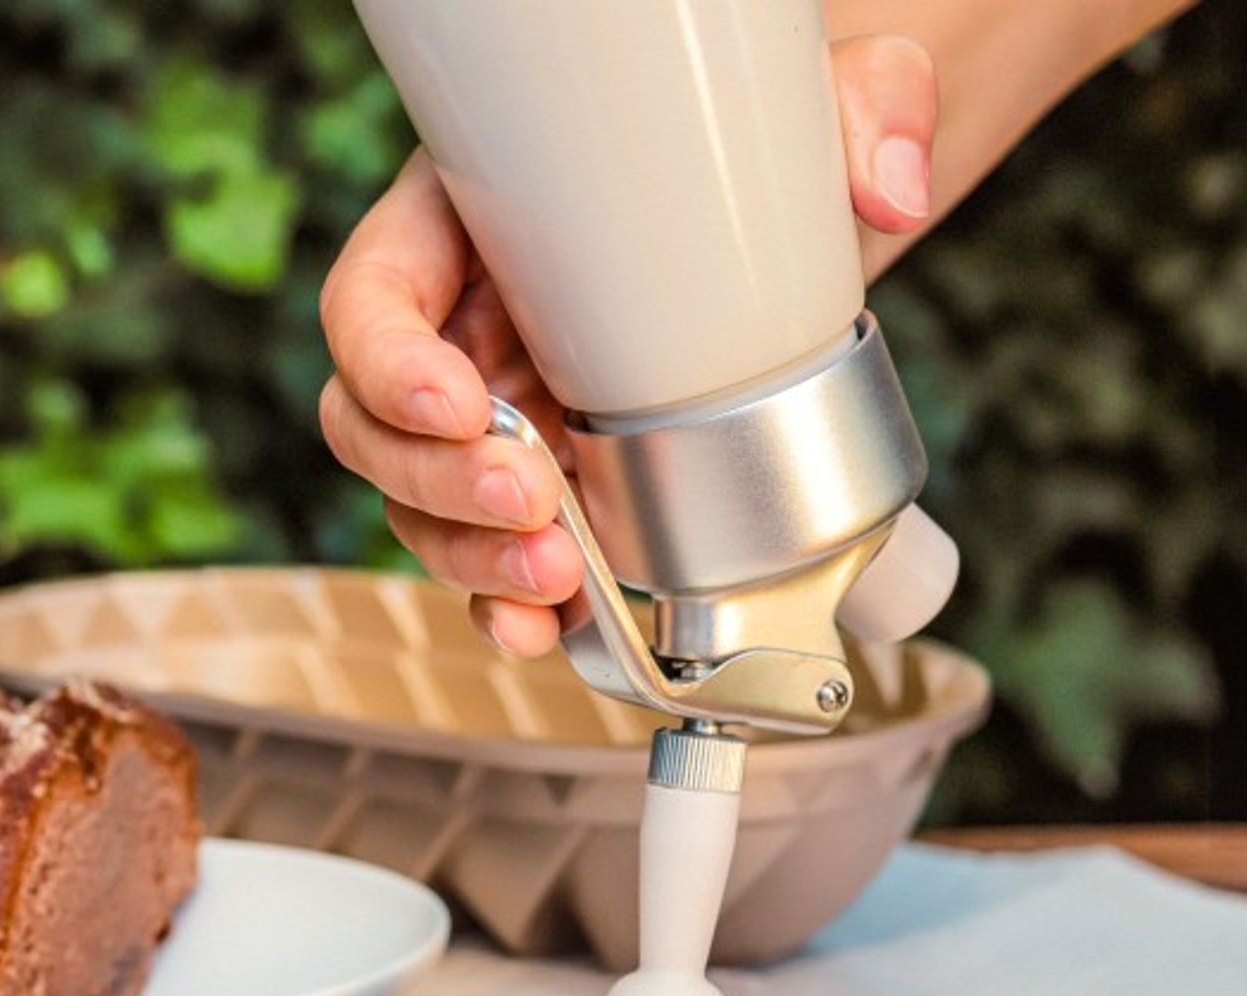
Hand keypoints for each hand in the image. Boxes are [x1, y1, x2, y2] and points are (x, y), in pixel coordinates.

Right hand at [320, 35, 940, 656]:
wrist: (788, 225)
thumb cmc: (755, 149)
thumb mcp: (809, 100)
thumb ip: (860, 107)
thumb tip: (893, 185)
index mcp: (462, 226)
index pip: (370, 296)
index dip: (388, 361)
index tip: (460, 404)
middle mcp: (456, 331)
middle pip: (373, 425)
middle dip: (441, 482)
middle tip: (536, 497)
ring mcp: (491, 420)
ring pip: (419, 507)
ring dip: (473, 557)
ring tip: (558, 576)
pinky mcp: (543, 487)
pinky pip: (488, 559)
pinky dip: (504, 604)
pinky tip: (544, 627)